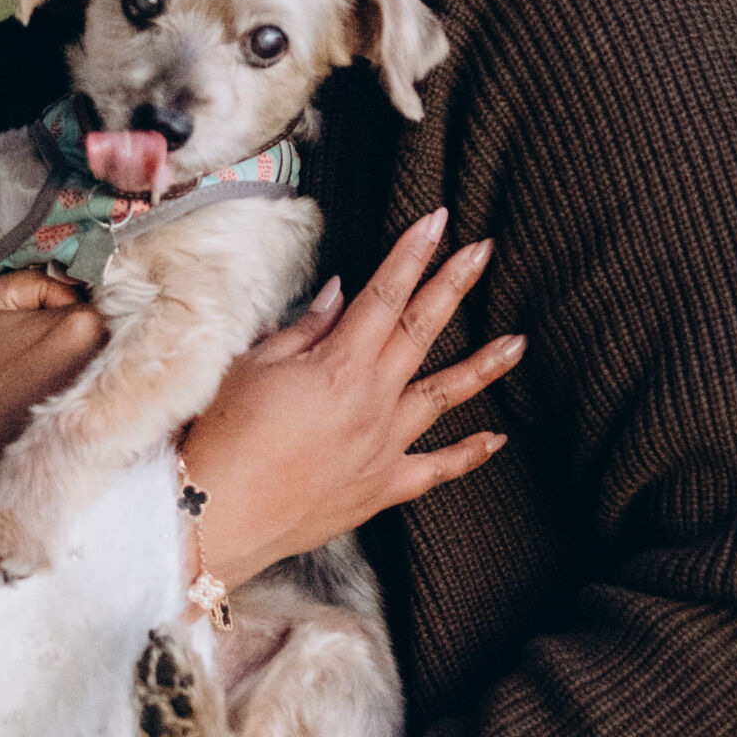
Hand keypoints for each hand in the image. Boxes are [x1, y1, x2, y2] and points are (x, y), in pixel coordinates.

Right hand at [179, 212, 522, 589]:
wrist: (217, 515)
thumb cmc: (224, 436)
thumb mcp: (254, 365)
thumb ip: (304, 329)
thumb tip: (337, 294)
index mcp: (339, 365)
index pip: (384, 294)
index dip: (412, 253)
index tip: (437, 220)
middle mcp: (372, 401)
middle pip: (422, 331)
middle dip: (454, 285)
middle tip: (484, 251)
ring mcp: (383, 446)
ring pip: (444, 397)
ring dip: (482, 366)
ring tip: (518, 343)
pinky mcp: (381, 487)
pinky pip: (436, 469)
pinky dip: (468, 455)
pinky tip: (496, 439)